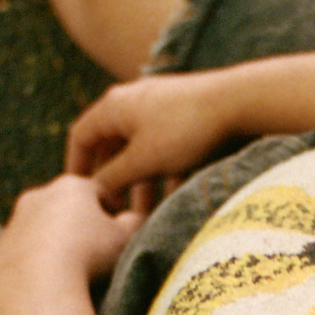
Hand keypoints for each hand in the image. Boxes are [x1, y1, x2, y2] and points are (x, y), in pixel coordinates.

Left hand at [0, 175, 142, 293]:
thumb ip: (135, 222)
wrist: (36, 287)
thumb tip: (135, 218)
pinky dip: (32, 267)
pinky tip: (46, 285)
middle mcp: (37, 197)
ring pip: (39, 232)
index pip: (99, 192)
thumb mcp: (125, 237)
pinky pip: (20, 257)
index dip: (112, 211)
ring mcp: (13, 224)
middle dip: (79, 225)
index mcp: (71, 187)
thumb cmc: (88, 257)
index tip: (119, 231)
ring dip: (53, 246)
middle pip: (64, 208)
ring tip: (70, 272)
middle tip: (95, 252)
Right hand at [65, 72, 240, 207]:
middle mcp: (132, 100)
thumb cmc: (185, 130)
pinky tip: (176, 195)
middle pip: (113, 145)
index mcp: (113, 107)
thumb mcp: (142, 161)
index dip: (76, 167)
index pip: (81, 137)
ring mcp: (160, 103)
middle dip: (115, 181)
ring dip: (142, 181)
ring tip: (147, 213)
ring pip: (142, 148)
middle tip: (115, 210)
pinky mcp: (185, 111)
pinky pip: (165, 144)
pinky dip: (165, 169)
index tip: (79, 194)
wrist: (238, 101)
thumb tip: (95, 192)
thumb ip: (113, 178)